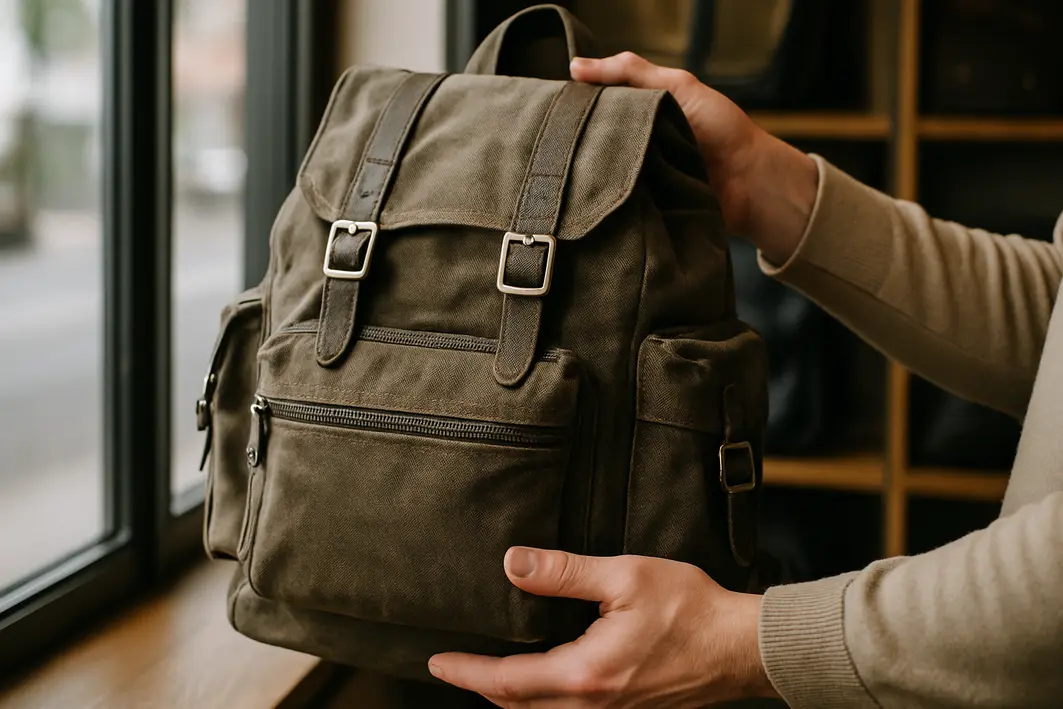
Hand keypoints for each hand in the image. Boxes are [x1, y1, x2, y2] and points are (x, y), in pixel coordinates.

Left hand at [428, 547, 778, 707]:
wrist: (742, 647)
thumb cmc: (691, 609)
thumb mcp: (625, 577)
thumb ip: (564, 572)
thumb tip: (512, 564)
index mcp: (586, 673)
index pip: (507, 682)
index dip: (468, 672)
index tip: (438, 662)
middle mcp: (594, 704)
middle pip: (518, 707)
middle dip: (481, 688)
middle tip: (451, 668)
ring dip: (509, 697)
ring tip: (486, 673)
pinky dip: (540, 700)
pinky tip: (541, 679)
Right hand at [570, 52, 817, 266]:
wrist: (753, 183)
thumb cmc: (723, 130)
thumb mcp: (678, 86)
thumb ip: (631, 71)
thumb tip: (576, 66)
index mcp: (639, 116)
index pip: (593, 110)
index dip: (573, 109)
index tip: (550, 111)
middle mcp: (634, 148)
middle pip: (592, 145)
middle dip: (576, 145)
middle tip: (551, 147)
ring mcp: (637, 180)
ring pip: (600, 177)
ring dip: (592, 174)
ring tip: (568, 174)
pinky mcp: (642, 211)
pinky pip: (616, 205)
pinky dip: (609, 201)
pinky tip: (594, 198)